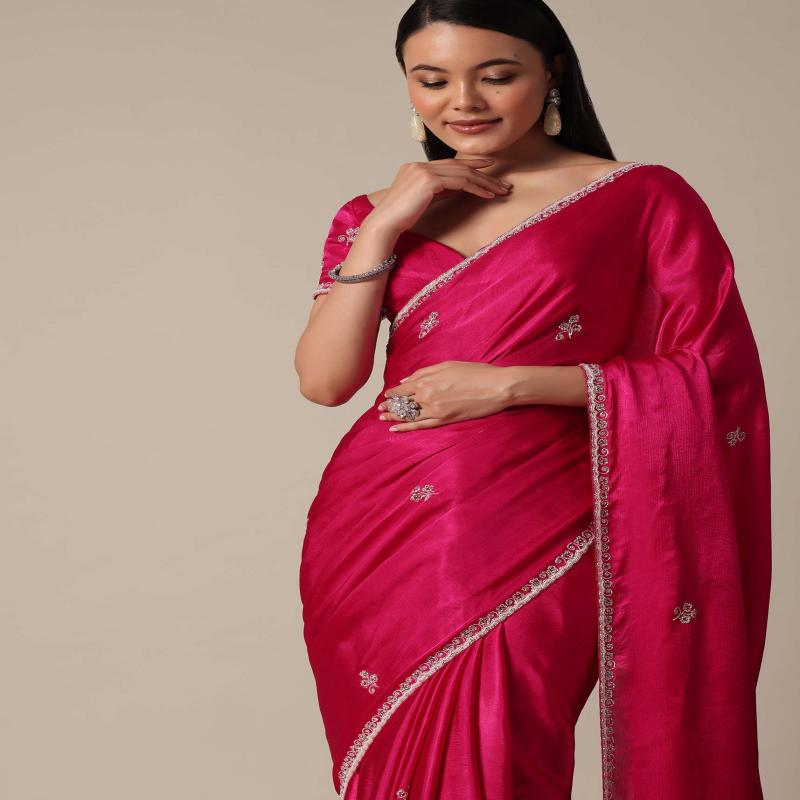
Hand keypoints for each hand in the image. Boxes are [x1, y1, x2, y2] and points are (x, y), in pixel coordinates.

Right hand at [365, 158, 512, 235]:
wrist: (384, 224)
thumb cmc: (400, 218)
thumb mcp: (422, 200)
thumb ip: (438, 190)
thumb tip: (459, 187)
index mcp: (416, 167)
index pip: (449, 164)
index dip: (471, 165)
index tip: (488, 169)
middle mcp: (419, 165)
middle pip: (459, 166)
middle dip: (483, 173)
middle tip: (501, 181)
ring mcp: (424, 170)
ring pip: (462, 172)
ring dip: (484, 181)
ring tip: (500, 190)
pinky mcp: (429, 180)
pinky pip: (460, 181)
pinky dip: (476, 187)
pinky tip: (487, 194)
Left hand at [377, 360, 511, 431]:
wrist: (497, 387)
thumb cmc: (475, 373)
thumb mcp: (448, 365)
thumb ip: (424, 372)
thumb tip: (406, 381)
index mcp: (427, 380)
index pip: (402, 389)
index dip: (393, 393)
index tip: (387, 395)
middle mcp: (427, 396)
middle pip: (402, 403)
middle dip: (390, 406)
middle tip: (380, 409)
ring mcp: (435, 410)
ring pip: (409, 415)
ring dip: (394, 417)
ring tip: (383, 418)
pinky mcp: (444, 420)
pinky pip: (420, 426)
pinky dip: (406, 427)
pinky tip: (395, 428)